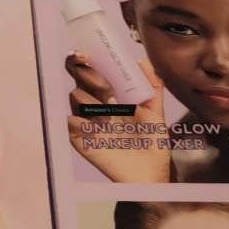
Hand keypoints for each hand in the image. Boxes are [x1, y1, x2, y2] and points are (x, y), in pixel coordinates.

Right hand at [65, 53, 170, 183]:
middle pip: (79, 79)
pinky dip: (83, 121)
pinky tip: (98, 129)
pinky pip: (71, 122)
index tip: (86, 54)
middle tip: (108, 90)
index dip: (83, 60)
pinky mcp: (80, 140)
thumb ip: (153, 87)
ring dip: (94, 102)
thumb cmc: (152, 145)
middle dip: (91, 77)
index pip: (90, 71)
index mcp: (109, 96)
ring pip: (76, 97)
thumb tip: (143, 61)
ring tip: (112, 116)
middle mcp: (95, 106)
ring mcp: (86, 122)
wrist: (150, 174)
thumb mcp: (156, 113)